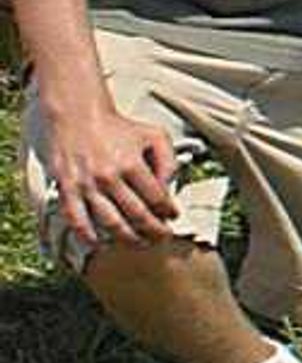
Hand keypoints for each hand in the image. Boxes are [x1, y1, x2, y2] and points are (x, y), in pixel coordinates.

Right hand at [43, 96, 181, 245]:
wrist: (78, 118)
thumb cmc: (121, 128)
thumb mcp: (154, 135)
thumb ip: (168, 160)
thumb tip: (169, 189)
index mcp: (132, 164)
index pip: (156, 198)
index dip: (168, 211)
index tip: (173, 217)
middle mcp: (109, 177)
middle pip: (137, 215)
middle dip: (154, 231)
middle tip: (163, 239)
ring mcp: (86, 185)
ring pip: (110, 222)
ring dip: (128, 239)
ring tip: (140, 244)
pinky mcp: (66, 189)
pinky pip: (76, 219)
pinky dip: (87, 236)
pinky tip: (99, 244)